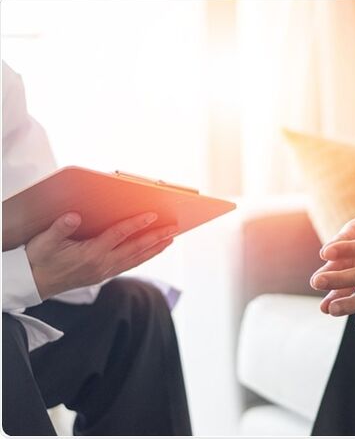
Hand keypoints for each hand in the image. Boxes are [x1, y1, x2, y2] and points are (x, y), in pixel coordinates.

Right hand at [26, 212, 177, 299]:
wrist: (34, 283)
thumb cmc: (38, 259)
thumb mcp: (43, 243)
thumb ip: (59, 229)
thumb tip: (73, 216)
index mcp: (90, 254)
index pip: (119, 236)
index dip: (136, 224)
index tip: (152, 215)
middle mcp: (102, 264)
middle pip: (135, 249)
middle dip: (156, 238)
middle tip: (174, 228)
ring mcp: (105, 271)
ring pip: (136, 259)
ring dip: (155, 248)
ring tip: (171, 238)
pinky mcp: (104, 274)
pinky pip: (130, 264)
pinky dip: (144, 256)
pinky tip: (153, 250)